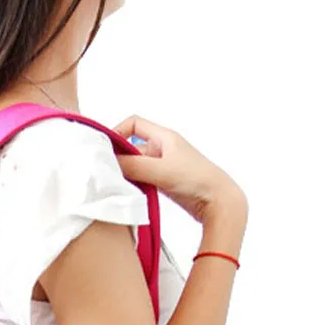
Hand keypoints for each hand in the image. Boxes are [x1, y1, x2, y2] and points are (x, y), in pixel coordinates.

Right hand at [113, 115, 246, 225]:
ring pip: (136, 164)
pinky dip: (133, 184)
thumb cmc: (197, 180)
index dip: (117, 132)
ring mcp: (163, 165)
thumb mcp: (160, 170)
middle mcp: (163, 148)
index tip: (106, 149)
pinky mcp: (165, 181)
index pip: (133, 123)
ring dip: (126, 173)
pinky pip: (142, 178)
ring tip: (117, 185)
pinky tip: (129, 193)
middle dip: (119, 157)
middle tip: (107, 172)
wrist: (219, 202)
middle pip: (131, 146)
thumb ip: (133, 166)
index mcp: (164, 137)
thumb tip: (107, 164)